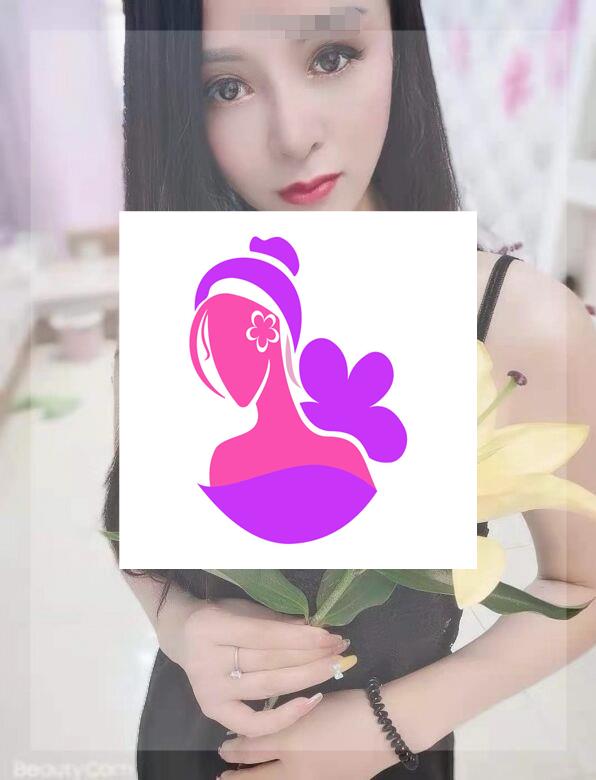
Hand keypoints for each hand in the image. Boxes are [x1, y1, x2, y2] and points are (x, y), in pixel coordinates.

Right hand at [175, 598, 355, 736]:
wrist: (183, 635)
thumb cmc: (219, 617)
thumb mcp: (243, 609)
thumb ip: (276, 621)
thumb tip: (316, 629)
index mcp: (211, 627)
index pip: (265, 635)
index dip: (300, 637)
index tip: (329, 635)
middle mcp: (207, 662)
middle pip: (269, 661)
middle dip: (310, 655)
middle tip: (340, 650)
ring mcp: (209, 690)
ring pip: (268, 687)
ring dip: (307, 677)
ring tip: (333, 667)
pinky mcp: (212, 711)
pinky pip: (253, 723)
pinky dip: (283, 716)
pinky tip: (310, 702)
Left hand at [218, 688, 397, 778]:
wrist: (385, 728)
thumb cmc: (346, 708)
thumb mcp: (310, 706)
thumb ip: (283, 718)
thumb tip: (261, 730)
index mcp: (289, 742)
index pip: (250, 749)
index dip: (233, 749)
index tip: (224, 748)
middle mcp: (296, 770)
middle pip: (257, 777)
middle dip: (237, 777)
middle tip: (223, 777)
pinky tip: (283, 779)